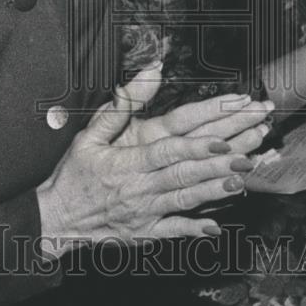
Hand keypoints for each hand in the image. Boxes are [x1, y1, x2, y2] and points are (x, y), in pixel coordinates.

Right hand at [36, 67, 256, 252]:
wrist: (56, 219)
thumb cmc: (74, 174)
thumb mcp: (89, 135)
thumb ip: (121, 104)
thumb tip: (151, 72)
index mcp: (126, 163)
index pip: (167, 153)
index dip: (197, 146)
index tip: (223, 138)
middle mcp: (138, 189)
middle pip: (184, 174)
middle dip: (219, 165)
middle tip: (249, 154)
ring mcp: (144, 213)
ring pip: (185, 201)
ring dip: (216, 192)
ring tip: (243, 181)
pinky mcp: (145, 233)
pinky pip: (173, 230)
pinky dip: (195, 229)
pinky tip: (217, 226)